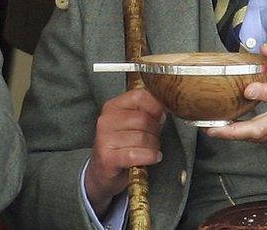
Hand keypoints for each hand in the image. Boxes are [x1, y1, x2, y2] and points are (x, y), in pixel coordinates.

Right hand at [85, 88, 164, 215]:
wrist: (101, 172)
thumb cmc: (120, 146)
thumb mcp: (129, 124)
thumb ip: (145, 112)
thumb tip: (165, 108)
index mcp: (112, 107)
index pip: (139, 96)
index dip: (156, 106)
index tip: (160, 116)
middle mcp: (106, 120)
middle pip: (143, 119)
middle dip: (156, 130)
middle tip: (154, 138)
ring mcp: (105, 139)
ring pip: (143, 137)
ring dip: (154, 146)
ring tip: (151, 149)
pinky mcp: (108, 157)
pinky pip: (137, 154)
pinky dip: (150, 156)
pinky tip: (152, 157)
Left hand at [205, 40, 266, 146]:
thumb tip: (264, 49)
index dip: (263, 93)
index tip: (247, 89)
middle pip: (261, 129)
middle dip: (236, 130)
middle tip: (214, 127)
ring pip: (258, 138)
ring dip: (234, 135)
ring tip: (212, 129)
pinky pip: (262, 139)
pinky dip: (245, 136)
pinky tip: (227, 130)